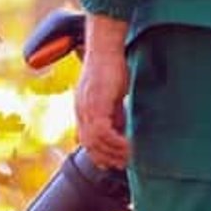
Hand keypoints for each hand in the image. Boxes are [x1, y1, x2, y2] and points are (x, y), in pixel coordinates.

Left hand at [75, 15, 129, 169]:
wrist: (106, 46)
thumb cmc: (111, 65)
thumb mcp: (111, 93)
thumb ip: (112, 111)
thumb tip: (119, 127)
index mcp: (82, 109)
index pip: (85, 140)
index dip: (98, 154)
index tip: (113, 161)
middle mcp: (81, 111)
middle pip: (89, 145)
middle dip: (106, 157)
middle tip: (123, 163)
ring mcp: (86, 108)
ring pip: (95, 142)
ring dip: (113, 152)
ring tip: (129, 155)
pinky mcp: (96, 105)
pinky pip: (102, 133)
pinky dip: (115, 142)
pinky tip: (128, 144)